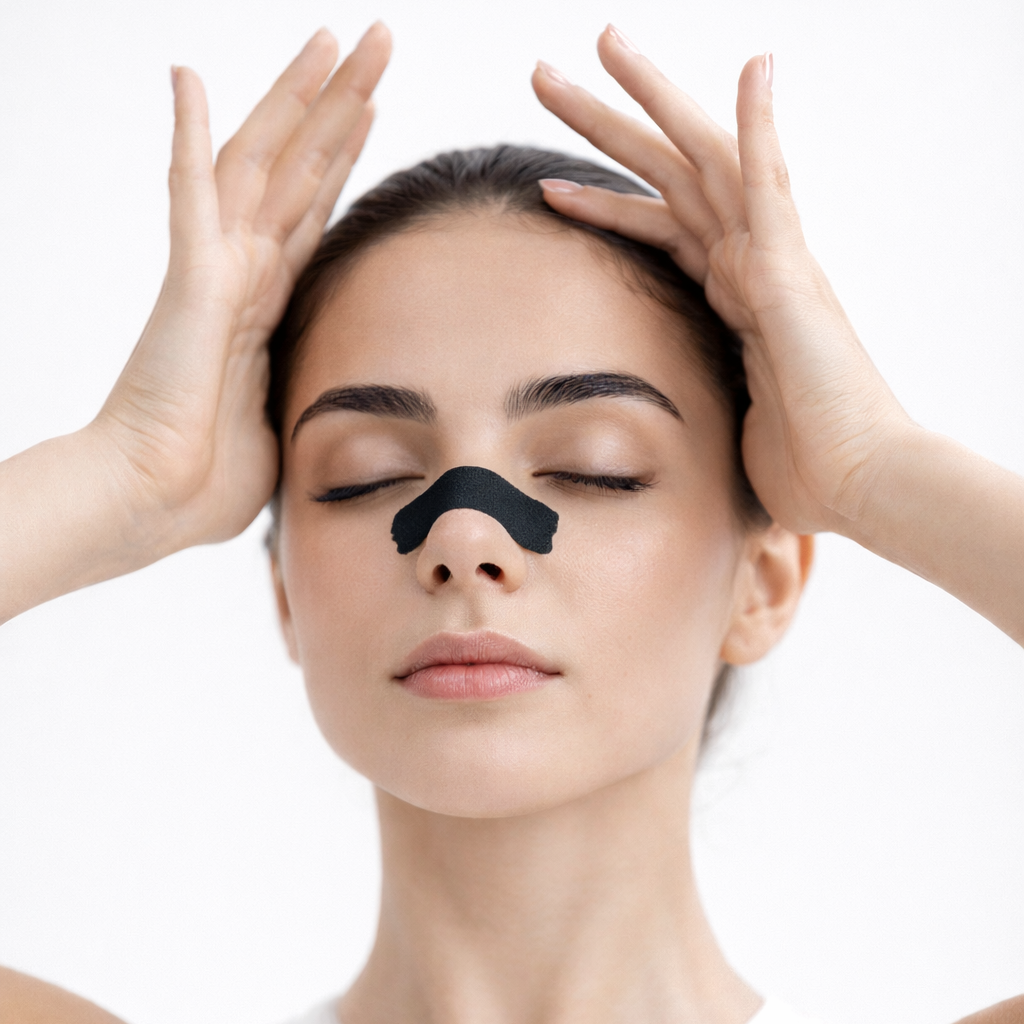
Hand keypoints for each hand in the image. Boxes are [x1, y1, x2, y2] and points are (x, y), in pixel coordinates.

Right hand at [94, 23, 390, 549]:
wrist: (154, 504)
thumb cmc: (208, 478)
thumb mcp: (284, 421)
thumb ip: (303, 388)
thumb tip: (332, 400)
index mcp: (266, 301)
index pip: (312, 209)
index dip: (342, 154)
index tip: (372, 106)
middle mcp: (242, 271)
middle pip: (300, 167)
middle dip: (342, 101)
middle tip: (378, 42)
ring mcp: (214, 270)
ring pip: (262, 162)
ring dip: (298, 98)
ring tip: (334, 38)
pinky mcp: (190, 284)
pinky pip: (188, 196)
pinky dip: (187, 136)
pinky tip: (187, 78)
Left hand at [531, 27, 910, 534]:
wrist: (855, 485)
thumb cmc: (798, 467)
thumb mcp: (719, 426)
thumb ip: (693, 402)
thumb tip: (654, 438)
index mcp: (729, 299)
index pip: (657, 230)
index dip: (603, 203)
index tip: (549, 185)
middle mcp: (747, 266)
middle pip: (664, 176)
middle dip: (604, 125)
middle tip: (545, 76)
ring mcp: (769, 263)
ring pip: (700, 160)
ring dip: (650, 100)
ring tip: (601, 42)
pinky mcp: (790, 274)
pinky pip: (771, 186)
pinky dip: (761, 125)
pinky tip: (753, 69)